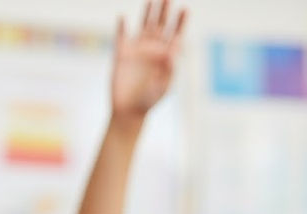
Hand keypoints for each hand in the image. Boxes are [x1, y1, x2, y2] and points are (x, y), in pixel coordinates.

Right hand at [111, 0, 185, 118]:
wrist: (129, 111)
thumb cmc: (150, 101)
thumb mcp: (164, 87)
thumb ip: (171, 69)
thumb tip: (173, 49)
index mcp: (167, 54)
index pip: (176, 33)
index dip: (181, 21)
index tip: (185, 9)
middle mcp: (154, 48)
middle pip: (161, 23)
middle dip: (165, 9)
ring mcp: (137, 49)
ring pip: (143, 25)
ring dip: (147, 11)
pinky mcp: (121, 55)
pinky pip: (121, 36)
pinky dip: (122, 27)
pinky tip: (123, 18)